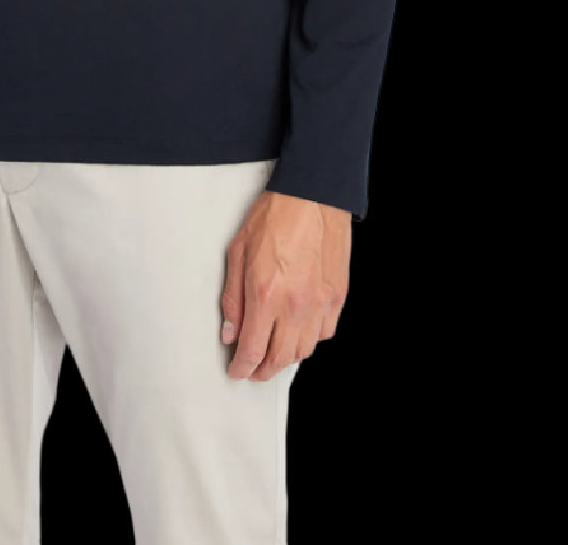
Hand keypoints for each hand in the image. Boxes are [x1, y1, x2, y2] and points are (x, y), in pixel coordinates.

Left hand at [221, 190, 350, 379]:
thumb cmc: (273, 217)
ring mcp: (320, 303)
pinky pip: (325, 332)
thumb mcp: (238, 252)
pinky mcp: (337, 296)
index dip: (242, 369)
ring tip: (274, 353)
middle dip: (263, 371)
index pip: (252, 350)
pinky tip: (299, 331)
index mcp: (265, 295)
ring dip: (287, 357)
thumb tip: (231, 334)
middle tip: (253, 370)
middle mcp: (295, 305)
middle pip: (280, 358)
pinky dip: (310, 339)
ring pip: (305, 350)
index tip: (236, 372)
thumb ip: (233, 298)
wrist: (312, 194)